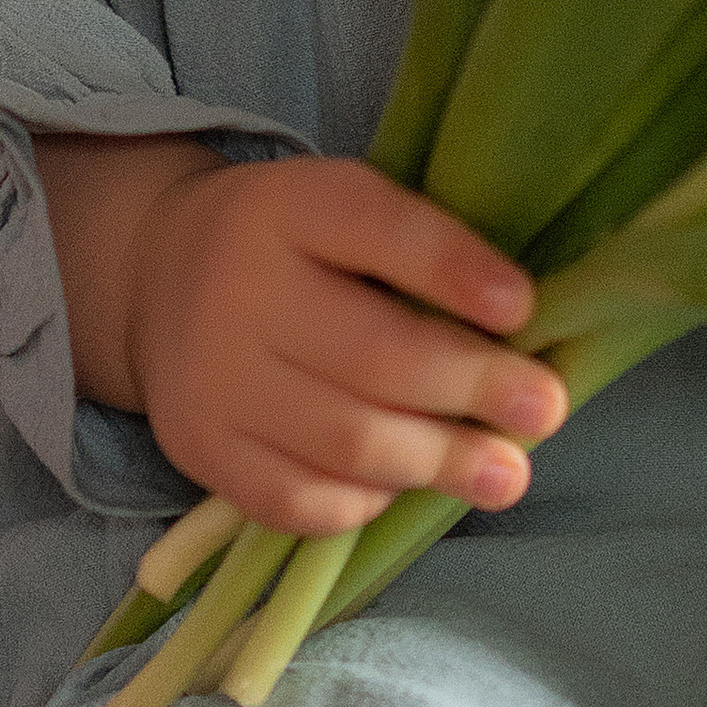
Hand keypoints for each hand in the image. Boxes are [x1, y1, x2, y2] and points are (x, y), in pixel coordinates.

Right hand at [32, 134, 568, 535]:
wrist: (159, 272)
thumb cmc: (296, 244)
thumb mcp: (343, 206)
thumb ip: (420, 251)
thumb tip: (524, 335)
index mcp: (293, 205)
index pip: (380, 232)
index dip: (455, 271)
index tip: (525, 308)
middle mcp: (242, 287)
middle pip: (373, 353)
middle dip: (472, 388)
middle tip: (546, 410)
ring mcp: (213, 377)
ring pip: (343, 439)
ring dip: (438, 461)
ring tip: (507, 474)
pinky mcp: (198, 449)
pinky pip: (295, 498)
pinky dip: (364, 501)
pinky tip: (407, 486)